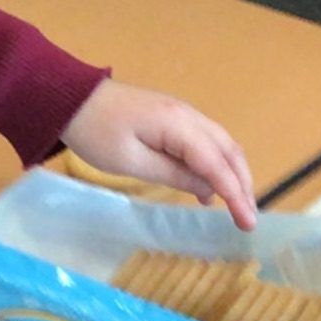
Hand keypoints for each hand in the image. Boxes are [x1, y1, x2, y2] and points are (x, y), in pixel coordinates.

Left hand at [60, 80, 257, 227]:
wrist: (71, 98)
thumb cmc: (96, 133)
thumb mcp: (131, 162)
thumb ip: (173, 175)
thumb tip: (208, 190)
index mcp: (178, 125)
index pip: (216, 163)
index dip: (235, 194)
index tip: (248, 222)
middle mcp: (189, 115)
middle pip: (228, 151)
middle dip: (243, 185)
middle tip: (248, 218)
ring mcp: (182, 114)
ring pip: (221, 145)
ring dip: (233, 174)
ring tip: (238, 207)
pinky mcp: (173, 118)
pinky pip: (205, 142)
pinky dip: (216, 165)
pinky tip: (209, 191)